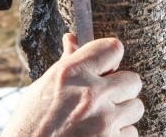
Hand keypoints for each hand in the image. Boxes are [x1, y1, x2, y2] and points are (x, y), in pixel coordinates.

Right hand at [2, 34, 143, 135]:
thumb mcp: (43, 88)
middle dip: (120, 88)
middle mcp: (91, 93)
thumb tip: (72, 39)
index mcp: (71, 73)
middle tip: (103, 98)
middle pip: (133, 80)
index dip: (110, 57)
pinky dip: (118, 135)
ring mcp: (104, 122)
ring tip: (98, 120)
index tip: (106, 65)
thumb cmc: (30, 124)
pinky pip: (131, 133)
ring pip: (135, 108)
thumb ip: (67, 64)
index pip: (113, 48)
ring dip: (121, 114)